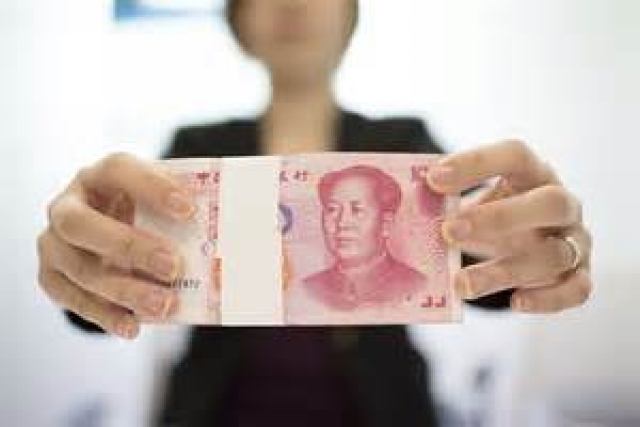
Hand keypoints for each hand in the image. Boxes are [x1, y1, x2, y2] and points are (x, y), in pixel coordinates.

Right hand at [37, 153, 194, 338]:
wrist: (111, 229)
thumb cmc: (145, 212)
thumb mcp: (161, 200)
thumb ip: (187, 207)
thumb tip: (237, 224)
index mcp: (100, 176)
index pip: (119, 170)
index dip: (152, 188)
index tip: (190, 209)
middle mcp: (68, 204)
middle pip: (82, 224)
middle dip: (129, 247)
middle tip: (173, 266)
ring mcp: (53, 242)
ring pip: (80, 268)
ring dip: (124, 290)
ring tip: (165, 305)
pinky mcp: (51, 275)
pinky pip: (71, 298)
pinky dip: (105, 314)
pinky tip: (134, 326)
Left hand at [427, 140, 592, 312]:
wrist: (529, 239)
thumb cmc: (493, 214)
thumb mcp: (473, 202)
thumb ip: (445, 203)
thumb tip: (398, 210)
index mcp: (533, 173)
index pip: (515, 156)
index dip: (476, 164)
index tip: (433, 179)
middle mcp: (563, 203)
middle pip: (549, 203)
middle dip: (499, 218)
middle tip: (449, 231)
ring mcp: (576, 240)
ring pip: (554, 255)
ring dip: (505, 270)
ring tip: (460, 284)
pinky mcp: (581, 275)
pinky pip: (577, 290)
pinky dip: (548, 299)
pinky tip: (515, 302)